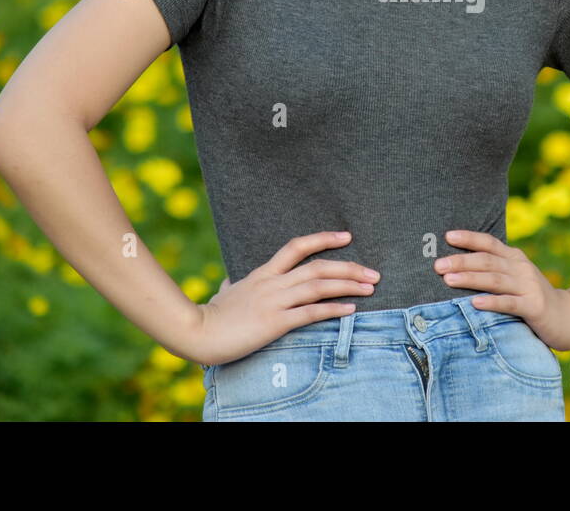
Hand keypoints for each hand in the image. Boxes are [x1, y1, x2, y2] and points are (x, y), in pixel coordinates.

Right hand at [183, 231, 379, 365]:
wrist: (196, 332)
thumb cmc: (210, 314)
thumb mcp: (225, 292)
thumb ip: (234, 284)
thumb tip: (231, 281)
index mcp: (263, 273)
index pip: (297, 246)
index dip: (323, 238)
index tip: (347, 236)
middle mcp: (272, 283)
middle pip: (318, 266)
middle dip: (349, 267)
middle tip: (373, 272)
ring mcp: (274, 301)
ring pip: (318, 286)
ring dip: (348, 286)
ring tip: (370, 287)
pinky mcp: (274, 322)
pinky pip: (309, 313)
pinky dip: (333, 310)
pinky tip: (350, 310)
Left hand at [434, 229, 569, 350]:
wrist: (569, 317)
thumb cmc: (532, 298)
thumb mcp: (515, 278)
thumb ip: (494, 270)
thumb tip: (456, 266)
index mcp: (515, 258)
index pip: (489, 243)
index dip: (469, 238)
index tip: (447, 236)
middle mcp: (521, 268)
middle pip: (487, 261)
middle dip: (461, 261)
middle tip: (437, 264)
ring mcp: (528, 287)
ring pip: (494, 280)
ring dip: (470, 278)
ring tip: (448, 280)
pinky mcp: (534, 307)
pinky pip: (509, 303)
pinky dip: (492, 302)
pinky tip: (475, 303)